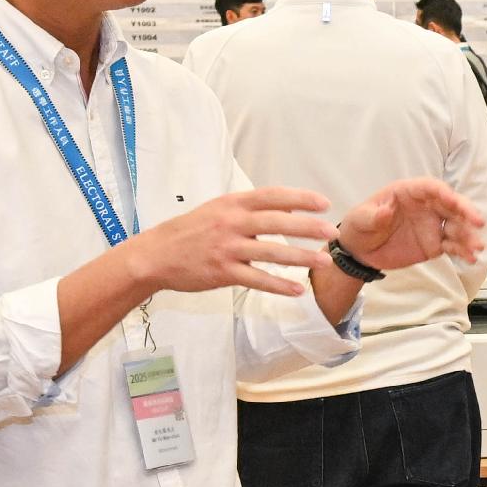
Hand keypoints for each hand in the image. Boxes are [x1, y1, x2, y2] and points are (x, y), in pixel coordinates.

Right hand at [124, 189, 331, 298]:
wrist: (155, 255)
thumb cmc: (190, 231)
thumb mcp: (217, 209)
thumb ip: (249, 208)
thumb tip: (286, 207)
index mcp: (232, 203)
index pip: (272, 196)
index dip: (300, 198)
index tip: (324, 203)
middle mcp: (231, 223)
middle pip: (276, 222)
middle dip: (307, 227)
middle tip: (331, 233)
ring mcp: (227, 248)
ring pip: (271, 252)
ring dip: (300, 257)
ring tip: (323, 261)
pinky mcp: (222, 272)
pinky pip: (256, 279)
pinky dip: (278, 285)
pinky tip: (296, 290)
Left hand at [333, 176, 486, 273]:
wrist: (360, 251)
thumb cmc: (359, 226)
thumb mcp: (360, 219)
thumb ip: (373, 215)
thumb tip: (386, 211)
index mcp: (409, 193)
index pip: (431, 188)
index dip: (444, 193)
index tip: (454, 201)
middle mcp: (426, 206)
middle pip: (451, 205)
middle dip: (466, 212)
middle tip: (478, 223)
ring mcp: (433, 225)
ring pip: (456, 226)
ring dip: (468, 235)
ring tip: (476, 247)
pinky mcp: (435, 244)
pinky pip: (453, 245)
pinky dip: (462, 251)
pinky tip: (470, 258)